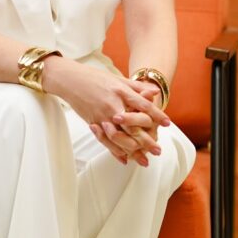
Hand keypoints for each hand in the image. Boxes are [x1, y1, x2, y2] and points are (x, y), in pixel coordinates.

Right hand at [42, 58, 169, 165]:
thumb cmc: (94, 78)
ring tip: (143, 160)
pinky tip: (124, 158)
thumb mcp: (117, 78)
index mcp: (121, 91)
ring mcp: (101, 115)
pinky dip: (115, 151)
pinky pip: (105, 140)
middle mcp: (112, 104)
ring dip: (132, 150)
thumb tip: (155, 92)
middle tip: (158, 150)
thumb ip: (136, 87)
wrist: (70, 79)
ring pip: (119, 137)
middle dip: (147, 140)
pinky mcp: (92, 122)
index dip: (156, 115)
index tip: (167, 124)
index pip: (142, 105)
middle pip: (133, 126)